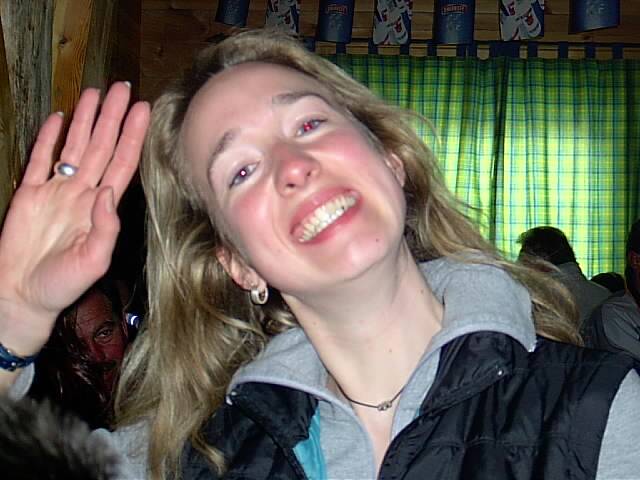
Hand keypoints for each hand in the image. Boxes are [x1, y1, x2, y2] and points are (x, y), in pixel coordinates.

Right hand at [0, 82, 149, 355]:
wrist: (22, 294)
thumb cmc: (62, 284)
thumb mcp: (92, 261)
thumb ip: (105, 228)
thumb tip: (108, 192)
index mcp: (101, 207)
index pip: (122, 163)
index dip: (133, 136)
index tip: (143, 109)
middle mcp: (82, 193)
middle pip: (101, 146)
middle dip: (112, 117)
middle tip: (122, 87)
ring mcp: (56, 191)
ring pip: (74, 146)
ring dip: (85, 119)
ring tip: (94, 92)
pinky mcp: (29, 194)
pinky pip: (40, 159)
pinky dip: (49, 138)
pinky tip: (59, 117)